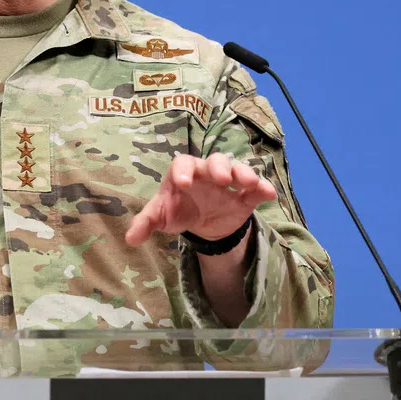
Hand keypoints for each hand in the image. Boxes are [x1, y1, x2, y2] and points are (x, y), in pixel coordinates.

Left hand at [125, 153, 276, 245]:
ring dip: (244, 174)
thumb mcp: (161, 216)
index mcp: (183, 173)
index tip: (183, 184)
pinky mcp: (244, 197)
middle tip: (222, 179)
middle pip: (214, 161)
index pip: (182, 164)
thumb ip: (146, 223)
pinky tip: (269, 194)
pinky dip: (263, 189)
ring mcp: (227, 183)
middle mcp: (207, 173)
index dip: (183, 171)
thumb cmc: (177, 210)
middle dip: (219, 168)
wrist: (201, 221)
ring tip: (250, 182)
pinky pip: (255, 190)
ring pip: (237, 170)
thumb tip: (130, 239)